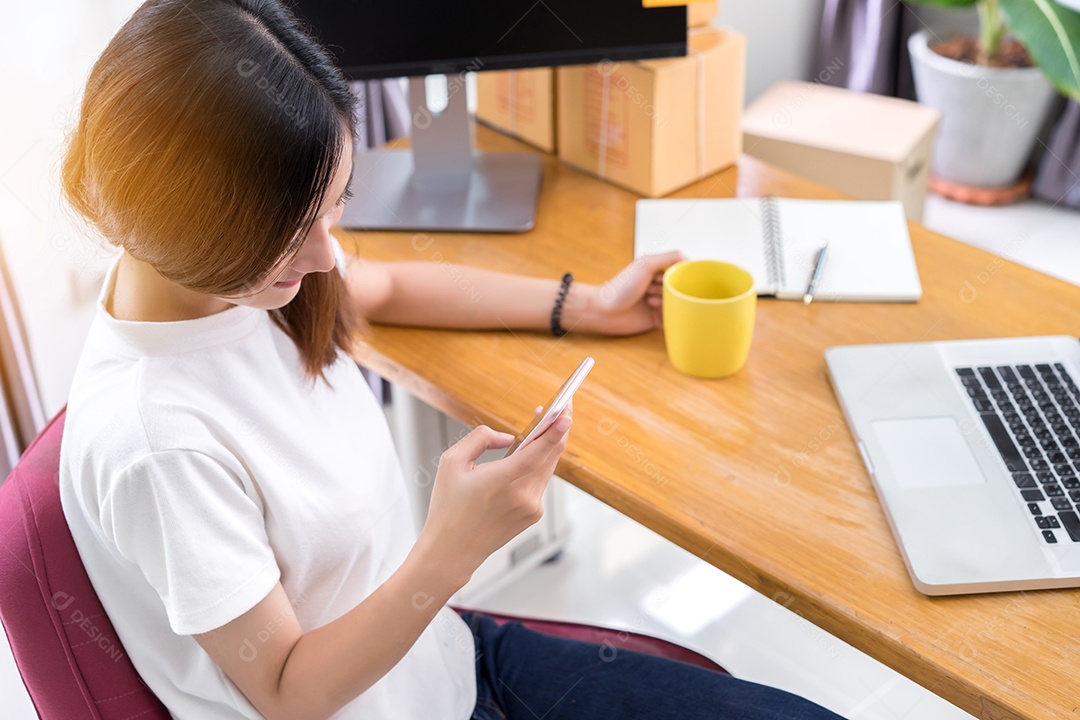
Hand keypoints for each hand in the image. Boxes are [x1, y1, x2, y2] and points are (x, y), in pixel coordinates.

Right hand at [417, 408, 571, 584]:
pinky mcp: (534, 514)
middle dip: (558, 429)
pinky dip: (540, 464)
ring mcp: (531, 507)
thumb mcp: (451, 462)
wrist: (452, 551)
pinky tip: (532, 453)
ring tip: (546, 423)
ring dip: (549, 445)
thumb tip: (508, 437)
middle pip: (551, 455)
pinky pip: (541, 481)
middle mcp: (522, 496)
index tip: (566, 413)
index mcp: (501, 482)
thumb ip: (481, 438)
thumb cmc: (448, 508)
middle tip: (561, 406)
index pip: (536, 452)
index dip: (554, 431)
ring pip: (548, 467)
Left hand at [569, 252, 683, 335]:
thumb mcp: (646, 264)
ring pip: (678, 301)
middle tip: (654, 286)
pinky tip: (651, 307)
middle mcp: (658, 286)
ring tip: (648, 298)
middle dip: (670, 286)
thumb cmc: (620, 286)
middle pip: (680, 286)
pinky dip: (667, 311)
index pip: (680, 270)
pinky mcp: (657, 318)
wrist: (605, 311)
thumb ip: (670, 257)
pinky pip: (673, 316)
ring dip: (665, 299)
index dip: (679, 272)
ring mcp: (658, 302)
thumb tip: (690, 260)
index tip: (675, 274)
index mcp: (656, 271)